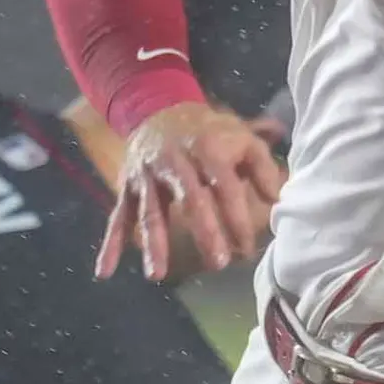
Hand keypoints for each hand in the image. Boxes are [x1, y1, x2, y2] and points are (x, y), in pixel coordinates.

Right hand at [95, 102, 285, 281]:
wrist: (159, 109)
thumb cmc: (209, 133)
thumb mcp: (241, 137)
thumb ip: (263, 166)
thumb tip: (279, 199)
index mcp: (208, 149)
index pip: (226, 186)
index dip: (238, 217)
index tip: (248, 247)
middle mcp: (176, 161)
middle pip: (191, 199)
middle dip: (206, 231)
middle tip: (219, 262)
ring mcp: (148, 175)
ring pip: (150, 211)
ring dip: (153, 243)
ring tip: (157, 274)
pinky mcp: (129, 186)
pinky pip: (118, 216)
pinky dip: (110, 243)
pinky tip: (105, 270)